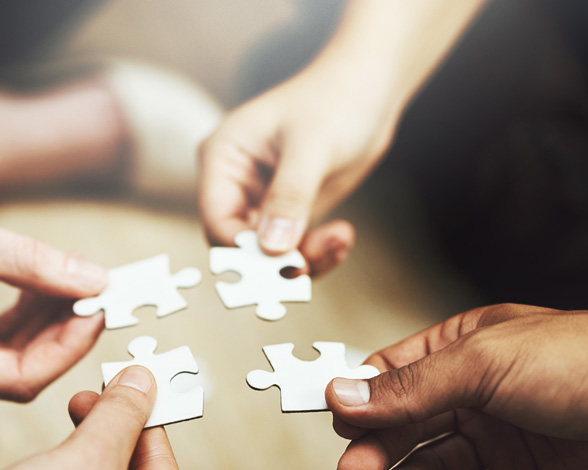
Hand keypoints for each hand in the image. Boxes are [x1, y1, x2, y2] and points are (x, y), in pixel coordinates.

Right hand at [0, 170, 107, 398]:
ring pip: (2, 361)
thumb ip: (27, 263)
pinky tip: (37, 287)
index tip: (99, 305)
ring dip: (40, 326)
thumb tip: (95, 280)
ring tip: (71, 283)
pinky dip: (14, 321)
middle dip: (60, 336)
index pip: (18, 379)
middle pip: (14, 375)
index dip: (67, 347)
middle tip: (95, 291)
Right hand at [197, 65, 396, 275]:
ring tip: (340, 241)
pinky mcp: (288, 212)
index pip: (218, 219)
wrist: (369, 89)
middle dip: (278, 260)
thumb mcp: (311, 148)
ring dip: (306, 258)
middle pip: (239, 244)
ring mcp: (261, 200)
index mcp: (222, 158)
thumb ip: (289, 198)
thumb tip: (272, 250)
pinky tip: (342, 239)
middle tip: (315, 263)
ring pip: (269, 254)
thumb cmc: (335, 100)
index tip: (285, 262)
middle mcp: (234, 183)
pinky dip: (318, 252)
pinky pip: (294, 249)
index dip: (244, 249)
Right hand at [325, 301, 587, 469]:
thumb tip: (340, 395)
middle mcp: (475, 397)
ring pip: (435, 469)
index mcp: (460, 351)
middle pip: (406, 428)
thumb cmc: (581, 359)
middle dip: (376, 452)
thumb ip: (410, 388)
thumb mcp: (481, 364)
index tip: (330, 424)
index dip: (359, 400)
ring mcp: (500, 442)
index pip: (391, 376)